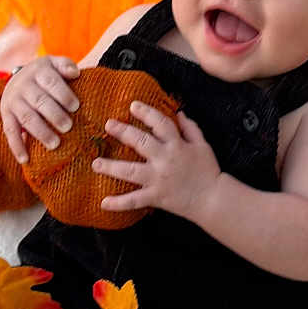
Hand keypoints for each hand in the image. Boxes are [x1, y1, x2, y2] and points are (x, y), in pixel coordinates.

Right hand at [0, 56, 80, 162]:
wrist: (18, 78)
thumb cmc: (44, 74)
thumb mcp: (54, 64)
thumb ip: (65, 65)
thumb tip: (76, 73)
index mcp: (38, 71)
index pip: (51, 82)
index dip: (63, 94)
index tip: (76, 107)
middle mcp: (23, 86)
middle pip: (39, 101)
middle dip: (54, 115)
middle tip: (68, 127)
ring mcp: (13, 101)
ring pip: (26, 118)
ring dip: (40, 132)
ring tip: (55, 144)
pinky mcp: (6, 115)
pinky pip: (10, 132)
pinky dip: (17, 146)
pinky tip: (25, 159)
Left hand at [93, 102, 221, 221]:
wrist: (212, 199)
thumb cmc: (208, 170)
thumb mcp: (203, 145)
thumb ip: (190, 128)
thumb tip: (179, 113)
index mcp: (177, 145)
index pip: (160, 123)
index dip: (146, 112)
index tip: (133, 105)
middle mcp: (165, 159)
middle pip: (140, 142)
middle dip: (123, 132)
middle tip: (108, 125)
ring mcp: (158, 179)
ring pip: (130, 171)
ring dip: (111, 167)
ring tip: (95, 163)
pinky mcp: (156, 197)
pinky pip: (134, 200)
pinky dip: (118, 203)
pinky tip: (103, 202)